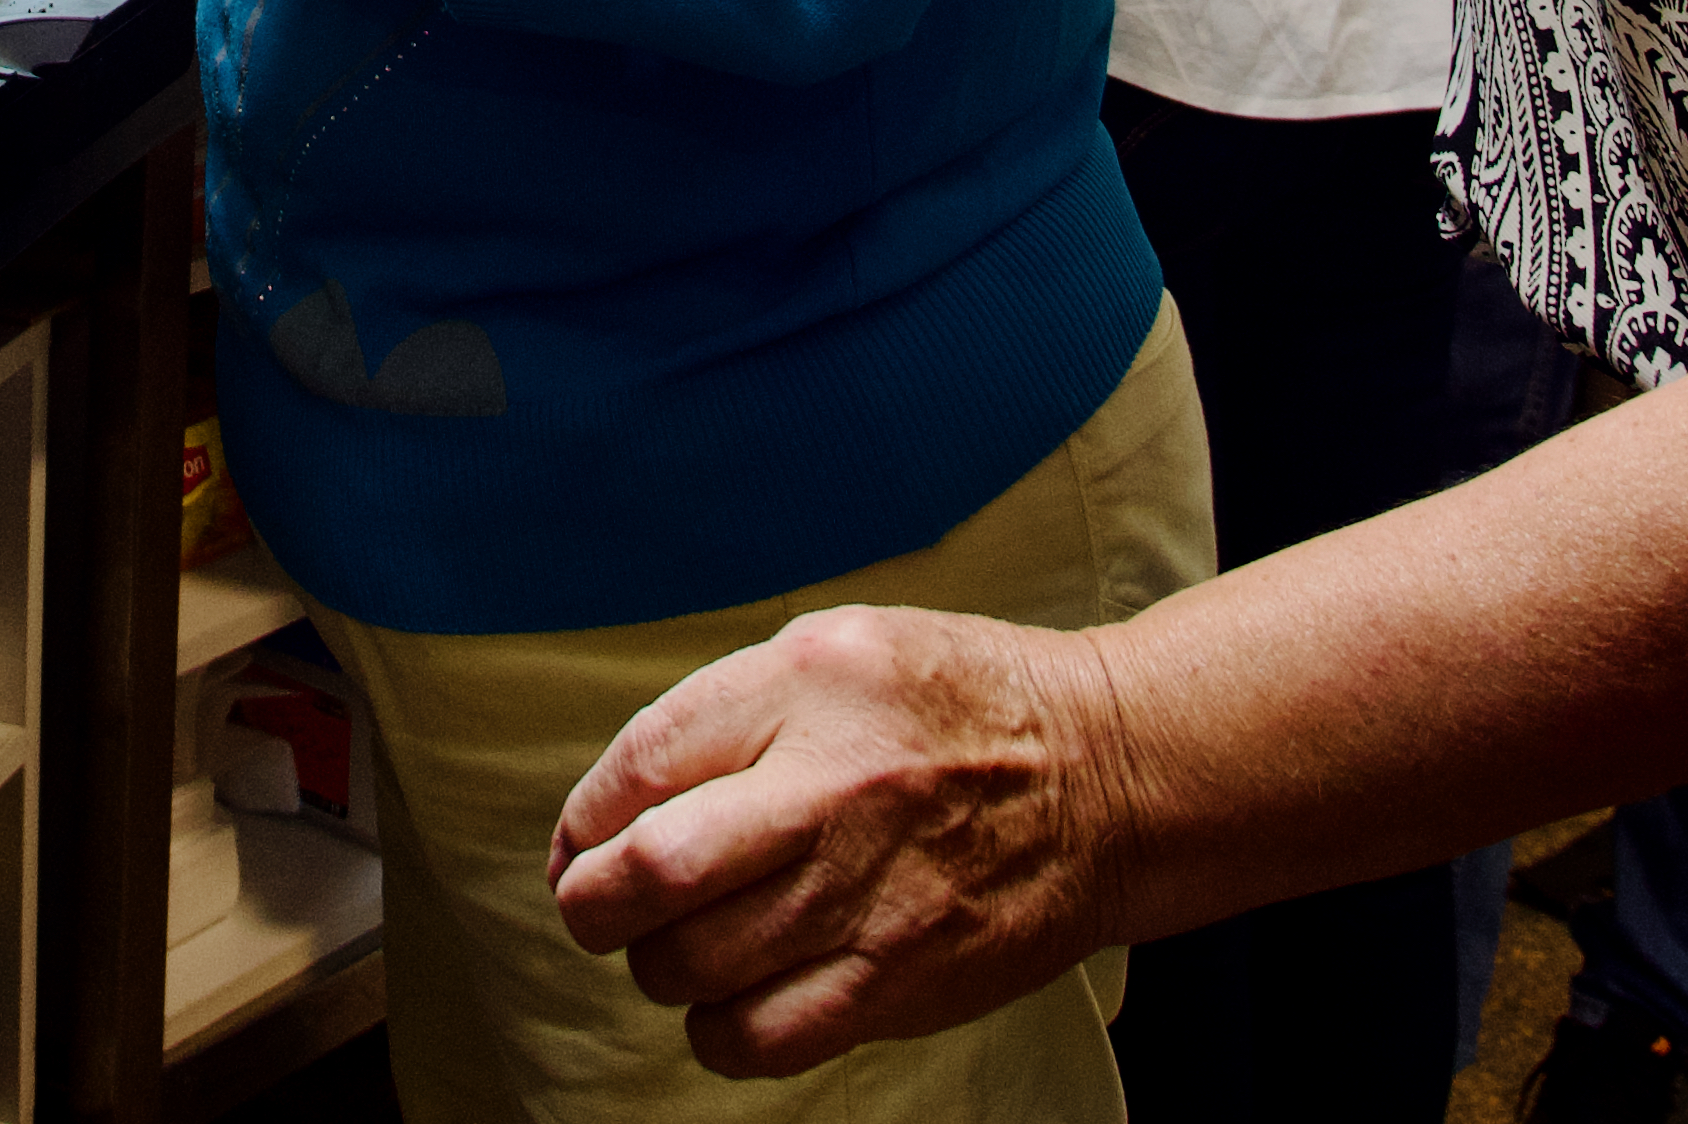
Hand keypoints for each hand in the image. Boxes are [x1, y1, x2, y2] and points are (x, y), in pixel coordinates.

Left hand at [544, 605, 1133, 1078]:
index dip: (583, 819)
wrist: (1105, 775)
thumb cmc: (958, 705)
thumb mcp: (836, 648)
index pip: (640, 763)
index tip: (582, 842)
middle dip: (590, 902)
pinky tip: (733, 994)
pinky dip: (716, 1030)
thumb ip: (727, 710)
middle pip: (651, 873)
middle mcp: (834, 787)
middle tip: (597, 903)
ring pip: (691, 966)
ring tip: (681, 941)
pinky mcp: (898, 980)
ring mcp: (868, 893)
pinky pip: (758, 1038)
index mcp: (808, 683)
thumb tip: (616, 807)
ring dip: (655, 964)